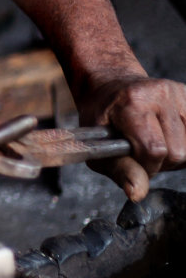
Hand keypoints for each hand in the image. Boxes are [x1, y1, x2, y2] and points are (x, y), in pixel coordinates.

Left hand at [78, 73, 185, 201]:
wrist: (112, 84)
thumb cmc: (103, 117)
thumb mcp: (99, 146)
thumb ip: (121, 170)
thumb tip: (137, 193)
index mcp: (132, 102)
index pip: (154, 150)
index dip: (146, 166)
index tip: (134, 161)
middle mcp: (159, 93)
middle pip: (178, 152)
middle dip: (161, 161)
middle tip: (143, 151)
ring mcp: (178, 93)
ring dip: (174, 154)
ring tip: (155, 142)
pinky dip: (183, 143)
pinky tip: (167, 137)